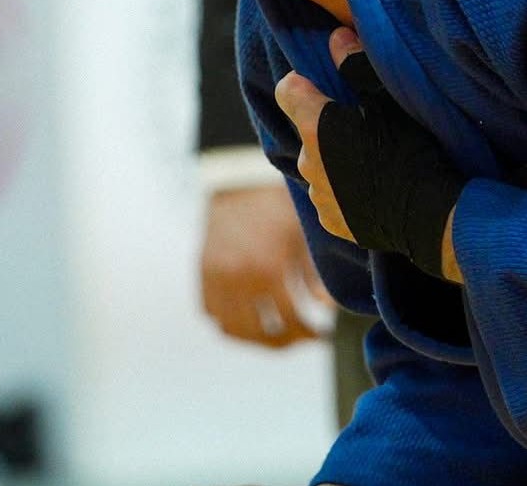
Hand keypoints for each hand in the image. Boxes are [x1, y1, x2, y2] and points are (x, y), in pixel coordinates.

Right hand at [200, 185, 334, 347]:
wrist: (237, 184)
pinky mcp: (201, 274)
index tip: (321, 335)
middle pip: (261, 333)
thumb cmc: (276, 208)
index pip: (291, 321)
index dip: (309, 334)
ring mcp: (216, 278)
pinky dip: (228, 321)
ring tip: (275, 334)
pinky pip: (210, 312)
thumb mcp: (301, 237)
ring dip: (255, 338)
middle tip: (300, 338)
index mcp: (269, 269)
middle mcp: (239, 279)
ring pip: (233, 329)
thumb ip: (313, 275)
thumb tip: (325, 308)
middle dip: (285, 342)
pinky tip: (249, 317)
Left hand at [276, 28, 465, 280]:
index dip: (304, 83)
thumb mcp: (391, 100)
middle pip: (308, 130)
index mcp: (316, 127)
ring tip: (376, 160)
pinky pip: (332, 196)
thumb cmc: (415, 150)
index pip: (287, 90)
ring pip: (319, 165)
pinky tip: (378, 188)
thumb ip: (356, 66)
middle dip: (328, 124)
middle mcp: (307, 162)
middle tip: (365, 124)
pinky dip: (346, 190)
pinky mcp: (332, 222)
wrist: (434, 218)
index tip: (327, 83)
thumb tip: (336, 37)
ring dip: (336, 159)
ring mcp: (319, 196)